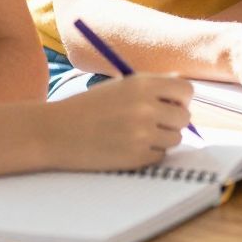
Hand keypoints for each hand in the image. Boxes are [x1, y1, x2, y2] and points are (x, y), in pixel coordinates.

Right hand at [46, 73, 192, 169]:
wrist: (55, 132)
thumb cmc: (88, 108)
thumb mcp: (120, 86)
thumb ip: (152, 87)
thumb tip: (181, 88)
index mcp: (143, 84)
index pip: (186, 90)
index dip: (180, 99)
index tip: (170, 105)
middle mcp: (146, 108)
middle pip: (184, 117)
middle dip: (172, 122)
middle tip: (153, 124)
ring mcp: (142, 134)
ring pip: (174, 139)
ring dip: (161, 139)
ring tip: (136, 135)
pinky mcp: (136, 157)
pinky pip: (160, 156)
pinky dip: (149, 154)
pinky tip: (128, 147)